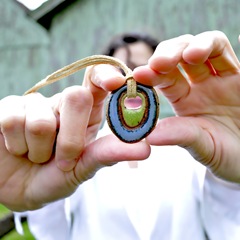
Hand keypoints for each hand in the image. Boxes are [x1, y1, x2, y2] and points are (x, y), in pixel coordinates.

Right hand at [0, 85, 149, 210]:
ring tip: (36, 156)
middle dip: (71, 139)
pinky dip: (16, 146)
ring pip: (41, 118)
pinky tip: (17, 149)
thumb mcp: (84, 169)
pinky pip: (12, 120)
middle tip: (63, 161)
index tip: (116, 83)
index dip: (108, 76)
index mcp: (88, 113)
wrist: (17, 189)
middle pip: (76, 96)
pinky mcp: (8, 107)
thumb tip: (146, 148)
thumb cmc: (55, 178)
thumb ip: (110, 154)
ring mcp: (35, 103)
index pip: (98, 81)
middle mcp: (63, 103)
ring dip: (39, 150)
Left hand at [133, 30, 239, 182]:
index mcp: (182, 98)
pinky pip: (237, 57)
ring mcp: (221, 78)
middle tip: (160, 62)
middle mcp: (199, 84)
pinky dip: (237, 45)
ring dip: (199, 45)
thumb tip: (150, 135)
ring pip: (209, 47)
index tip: (139, 74)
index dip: (151, 73)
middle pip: (181, 54)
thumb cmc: (222, 152)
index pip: (163, 77)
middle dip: (169, 54)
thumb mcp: (200, 145)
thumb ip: (179, 135)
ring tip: (192, 54)